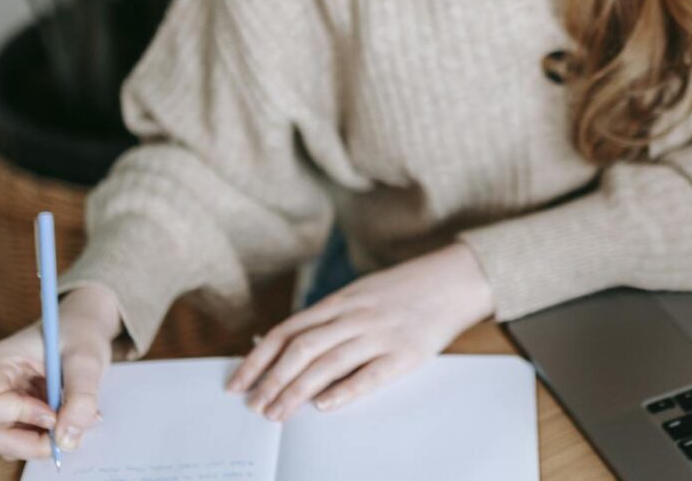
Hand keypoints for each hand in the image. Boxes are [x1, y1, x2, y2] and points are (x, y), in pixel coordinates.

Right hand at [0, 285, 122, 459]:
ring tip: (72, 417)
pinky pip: (21, 439)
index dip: (21, 416)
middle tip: (70, 432)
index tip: (55, 414)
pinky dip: (45, 437)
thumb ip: (81, 398)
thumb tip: (68, 440)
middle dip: (34, 441)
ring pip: (8, 443)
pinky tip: (65, 417)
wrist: (80, 328)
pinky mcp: (9, 413)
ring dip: (43, 441)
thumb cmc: (79, 333)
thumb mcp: (87, 360)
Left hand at [226, 242, 492, 419]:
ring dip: (297, 391)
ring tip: (278, 413)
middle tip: (255, 406)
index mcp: (339, 301)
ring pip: (328, 363)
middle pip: (301, 349)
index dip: (258, 358)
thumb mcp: (360, 294)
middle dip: (272, 380)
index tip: (238, 382)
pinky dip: (344, 390)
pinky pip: (370, 375)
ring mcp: (379, 334)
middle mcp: (354, 316)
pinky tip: (325, 405)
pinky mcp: (405, 354)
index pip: (287, 331)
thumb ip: (328, 317)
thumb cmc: (403, 291)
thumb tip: (287, 344)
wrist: (453, 279)